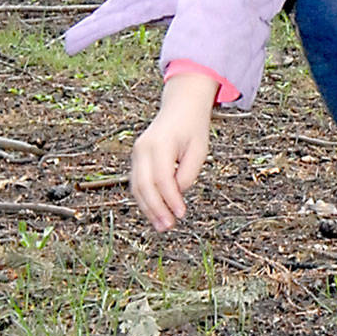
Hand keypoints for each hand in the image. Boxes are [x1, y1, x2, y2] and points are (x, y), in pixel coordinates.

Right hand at [130, 72, 218, 229]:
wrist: (180, 108)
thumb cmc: (193, 128)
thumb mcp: (199, 149)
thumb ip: (189, 172)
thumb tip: (177, 194)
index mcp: (160, 143)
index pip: (162, 178)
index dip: (171, 199)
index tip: (181, 213)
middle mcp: (143, 148)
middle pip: (144, 185)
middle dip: (156, 209)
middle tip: (168, 227)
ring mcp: (136, 153)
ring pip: (137, 186)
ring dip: (148, 209)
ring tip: (161, 226)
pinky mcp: (136, 159)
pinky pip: (137, 183)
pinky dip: (145, 200)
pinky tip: (155, 214)